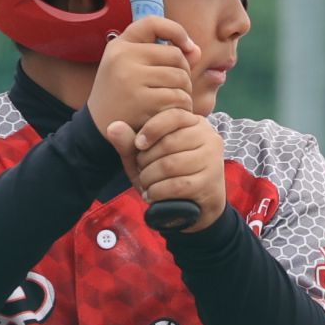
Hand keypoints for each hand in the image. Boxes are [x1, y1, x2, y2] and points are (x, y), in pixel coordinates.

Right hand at [86, 15, 199, 170]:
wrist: (98, 131)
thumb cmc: (121, 97)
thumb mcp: (131, 69)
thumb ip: (163, 56)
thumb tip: (196, 51)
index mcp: (119, 46)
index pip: (153, 23)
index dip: (177, 31)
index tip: (188, 48)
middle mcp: (123, 57)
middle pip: (175, 55)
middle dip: (184, 73)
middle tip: (178, 89)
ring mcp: (131, 78)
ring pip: (180, 77)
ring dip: (185, 93)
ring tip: (177, 103)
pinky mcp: (140, 101)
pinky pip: (177, 98)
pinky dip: (182, 108)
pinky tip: (174, 116)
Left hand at [132, 113, 224, 227]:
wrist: (193, 209)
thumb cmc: (168, 176)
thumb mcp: (145, 158)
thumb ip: (129, 142)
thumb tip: (112, 126)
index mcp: (195, 123)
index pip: (174, 115)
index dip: (152, 128)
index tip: (138, 145)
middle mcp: (209, 137)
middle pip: (169, 143)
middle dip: (147, 161)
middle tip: (142, 173)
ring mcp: (212, 160)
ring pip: (171, 165)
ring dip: (150, 178)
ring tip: (145, 185)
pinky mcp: (210, 182)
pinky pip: (176, 185)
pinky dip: (158, 192)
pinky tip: (151, 196)